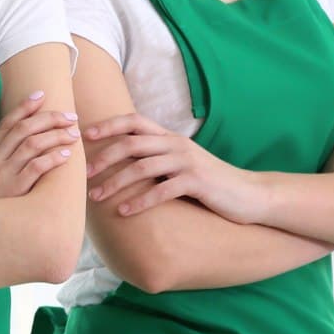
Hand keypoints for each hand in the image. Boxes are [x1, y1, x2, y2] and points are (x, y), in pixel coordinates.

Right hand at [0, 91, 78, 203]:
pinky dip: (52, 158)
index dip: (24, 108)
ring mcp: (2, 175)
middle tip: (69, 117)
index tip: (41, 95)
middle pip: (23, 129)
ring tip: (73, 134)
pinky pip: (36, 167)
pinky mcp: (14, 190)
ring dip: (55, 136)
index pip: (6, 124)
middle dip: (48, 119)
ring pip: (32, 144)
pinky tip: (66, 156)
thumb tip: (24, 148)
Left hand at [82, 114, 268, 222]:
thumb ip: (158, 158)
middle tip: (84, 174)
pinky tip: (124, 212)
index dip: (108, 126)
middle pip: (132, 143)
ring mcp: (187, 162)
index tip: (84, 135)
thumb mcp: (182, 163)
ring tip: (96, 197)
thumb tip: (124, 163)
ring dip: (116, 182)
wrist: (249, 194)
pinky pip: (161, 190)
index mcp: (171, 137)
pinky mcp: (197, 182)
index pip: (134, 121)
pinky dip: (140, 201)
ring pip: (142, 168)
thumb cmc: (210, 182)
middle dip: (104, 157)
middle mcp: (177, 144)